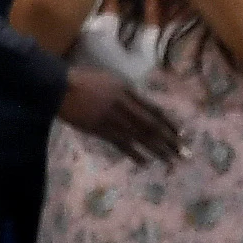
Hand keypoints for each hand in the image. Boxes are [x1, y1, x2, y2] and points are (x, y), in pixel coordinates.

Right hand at [57, 66, 184, 164]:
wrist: (59, 87)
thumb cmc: (84, 79)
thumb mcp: (111, 80)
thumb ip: (127, 93)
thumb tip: (144, 108)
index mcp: (127, 92)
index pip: (154, 111)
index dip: (169, 124)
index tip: (182, 135)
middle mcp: (124, 107)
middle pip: (151, 127)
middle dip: (169, 141)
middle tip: (184, 153)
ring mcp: (112, 121)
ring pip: (139, 138)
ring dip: (157, 150)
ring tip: (171, 161)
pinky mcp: (100, 131)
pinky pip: (121, 144)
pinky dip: (134, 154)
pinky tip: (145, 162)